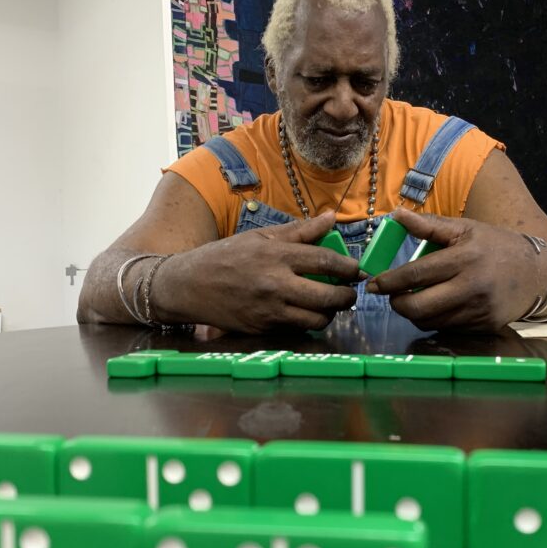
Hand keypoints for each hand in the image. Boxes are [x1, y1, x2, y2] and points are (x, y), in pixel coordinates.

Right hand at [154, 212, 360, 332]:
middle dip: (347, 297)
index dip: (349, 268)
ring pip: (316, 319)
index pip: (326, 261)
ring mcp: (269, 310)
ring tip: (328, 305)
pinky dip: (306, 322)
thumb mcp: (261, 237)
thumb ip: (299, 231)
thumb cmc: (226, 257)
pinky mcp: (263, 328)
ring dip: (329, 314)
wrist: (188, 285)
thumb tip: (331, 218)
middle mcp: (276, 284)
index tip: (358, 271)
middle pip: (329, 297)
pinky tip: (304, 312)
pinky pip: (296, 329)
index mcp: (277, 255)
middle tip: (349, 293)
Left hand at [364, 208, 546, 331]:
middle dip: (397, 303)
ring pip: (430, 321)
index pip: (417, 274)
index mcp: (465, 258)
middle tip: (390, 296)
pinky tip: (435, 307)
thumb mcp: (465, 229)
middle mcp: (471, 287)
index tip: (374, 284)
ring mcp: (478, 310)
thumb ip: (430, 226)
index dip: (390, 282)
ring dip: (414, 313)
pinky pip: (447, 328)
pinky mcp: (483, 326)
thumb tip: (396, 215)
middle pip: (419, 306)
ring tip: (412, 299)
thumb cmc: (497, 246)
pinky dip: (434, 320)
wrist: (539, 273)